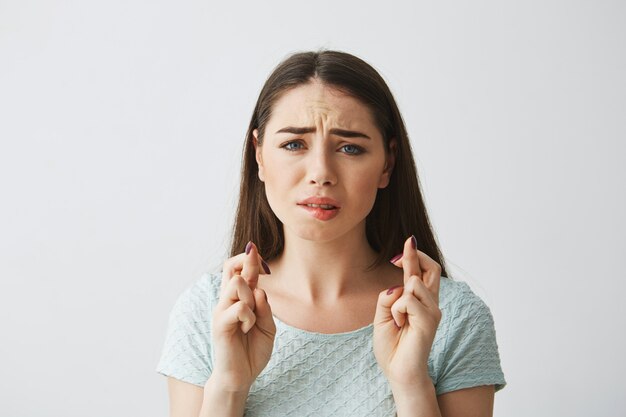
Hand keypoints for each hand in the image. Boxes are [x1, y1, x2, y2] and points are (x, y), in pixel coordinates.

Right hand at [209, 241, 275, 391]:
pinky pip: (239, 308)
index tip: (265, 263)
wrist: (241, 376)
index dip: (250, 258)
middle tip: (263, 280)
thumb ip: (265, 307)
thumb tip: (259, 289)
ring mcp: (221, 311)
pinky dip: (250, 317)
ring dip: (251, 297)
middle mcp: (226, 300)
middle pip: (231, 266)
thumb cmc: (253, 350)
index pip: (237, 268)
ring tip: (252, 317)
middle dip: (250, 265)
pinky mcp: (219, 324)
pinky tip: (247, 329)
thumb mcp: (267, 325)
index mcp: (238, 298)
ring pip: (237, 284)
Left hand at [373, 235, 441, 386]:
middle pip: (432, 268)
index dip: (415, 255)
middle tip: (405, 246)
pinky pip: (407, 300)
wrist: (398, 372)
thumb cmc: (392, 347)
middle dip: (416, 255)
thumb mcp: (382, 316)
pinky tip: (400, 325)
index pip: (423, 272)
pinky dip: (396, 310)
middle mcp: (430, 304)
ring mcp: (432, 311)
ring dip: (396, 299)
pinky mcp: (429, 320)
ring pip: (413, 283)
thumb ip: (388, 297)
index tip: (407, 242)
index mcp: (420, 302)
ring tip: (397, 320)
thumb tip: (397, 284)